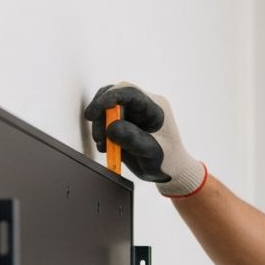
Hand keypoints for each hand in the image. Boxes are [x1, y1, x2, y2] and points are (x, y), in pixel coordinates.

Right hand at [83, 83, 207, 196]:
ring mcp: (133, 114)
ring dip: (100, 125)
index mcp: (155, 106)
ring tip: (103, 145)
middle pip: (114, 95)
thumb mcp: (152, 152)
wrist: (170, 172)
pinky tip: (106, 147)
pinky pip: (107, 120)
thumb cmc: (167, 162)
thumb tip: (111, 127)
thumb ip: (133, 139)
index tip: (94, 112)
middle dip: (100, 113)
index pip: (129, 93)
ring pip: (107, 108)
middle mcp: (143, 106)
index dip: (109, 98)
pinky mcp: (124, 123)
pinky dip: (102, 132)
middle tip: (98, 135)